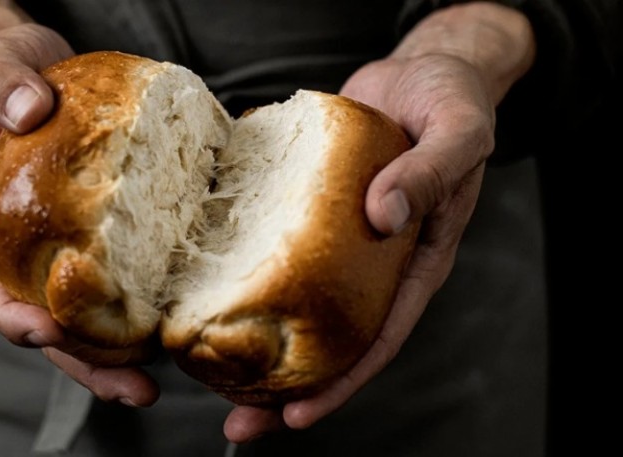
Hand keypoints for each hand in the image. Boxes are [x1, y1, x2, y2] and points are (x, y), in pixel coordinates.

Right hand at [0, 1, 159, 406]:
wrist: (47, 77)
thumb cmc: (17, 80)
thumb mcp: (3, 70)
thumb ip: (4, 85)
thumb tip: (26, 109)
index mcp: (1, 228)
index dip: (17, 320)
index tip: (46, 332)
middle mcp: (40, 253)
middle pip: (57, 328)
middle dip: (91, 366)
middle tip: (138, 392)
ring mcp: (80, 252)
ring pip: (98, 321)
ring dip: (128, 358)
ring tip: (166, 380)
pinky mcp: (120, 239)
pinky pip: (135, 283)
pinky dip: (157, 309)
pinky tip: (188, 318)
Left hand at [223, 3, 534, 441]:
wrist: (424, 71)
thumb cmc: (452, 102)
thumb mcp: (456, 132)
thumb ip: (428, 172)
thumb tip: (383, 216)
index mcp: (416, 261)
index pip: (379, 338)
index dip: (342, 383)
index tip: (298, 416)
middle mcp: (372, 262)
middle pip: (329, 337)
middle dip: (285, 386)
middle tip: (236, 424)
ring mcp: (338, 238)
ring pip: (295, 299)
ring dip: (255, 338)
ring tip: (205, 369)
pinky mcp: (310, 207)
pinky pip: (276, 245)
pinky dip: (246, 269)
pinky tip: (204, 285)